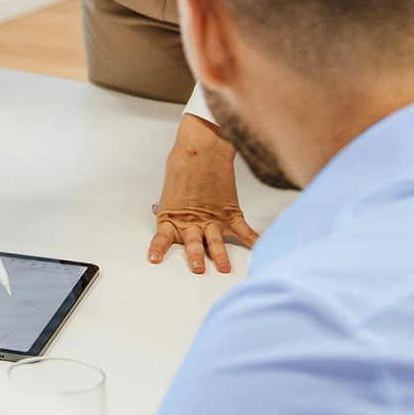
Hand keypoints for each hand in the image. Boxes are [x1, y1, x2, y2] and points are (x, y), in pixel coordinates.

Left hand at [148, 113, 257, 273]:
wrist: (203, 146)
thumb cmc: (183, 164)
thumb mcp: (170, 190)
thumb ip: (171, 208)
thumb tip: (160, 212)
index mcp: (173, 215)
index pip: (162, 237)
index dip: (158, 249)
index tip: (154, 260)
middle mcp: (193, 220)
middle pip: (194, 243)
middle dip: (196, 257)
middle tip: (197, 268)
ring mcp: (213, 217)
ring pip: (216, 242)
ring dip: (220, 256)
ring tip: (223, 268)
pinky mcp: (231, 212)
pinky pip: (244, 231)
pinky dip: (253, 241)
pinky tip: (259, 250)